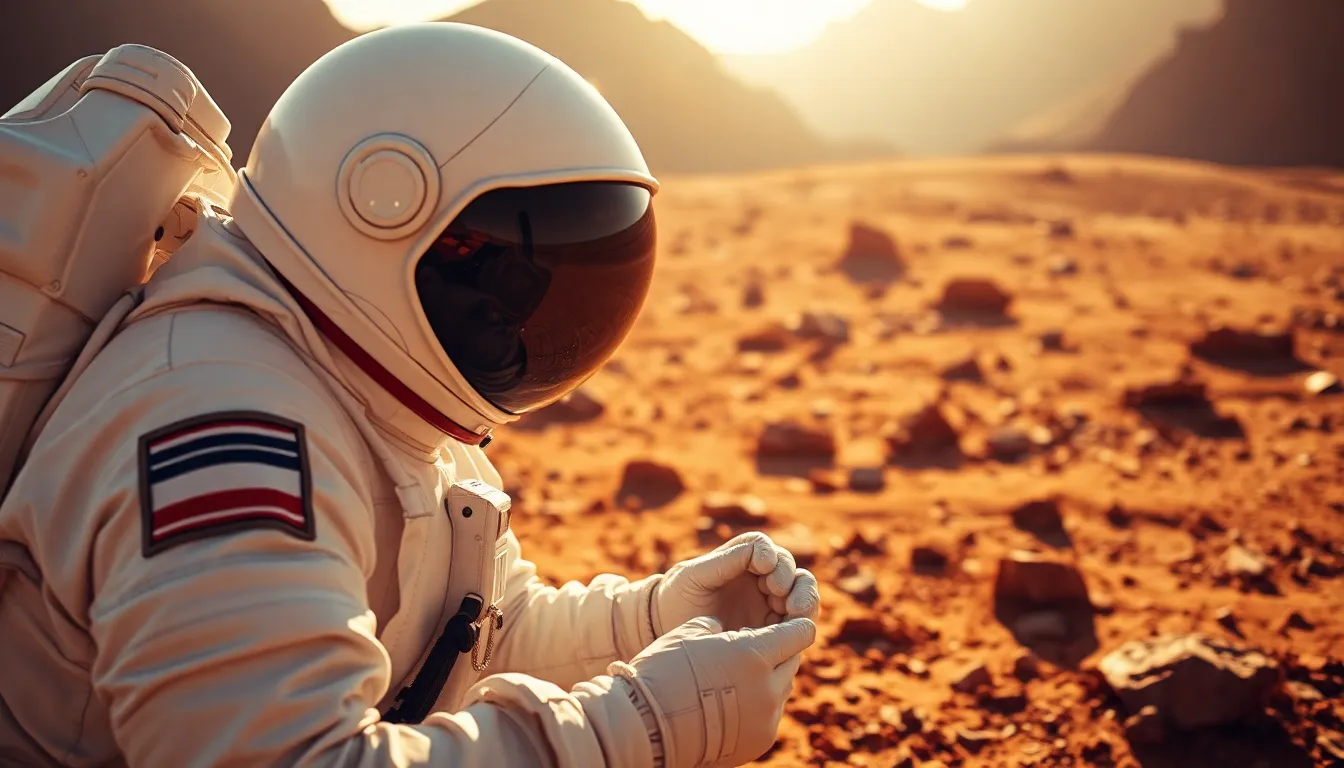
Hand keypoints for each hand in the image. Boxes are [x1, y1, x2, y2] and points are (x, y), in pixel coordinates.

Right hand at [611, 616, 816, 767]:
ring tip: (737, 679)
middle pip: (793, 661)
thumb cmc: (664, 673)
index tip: (783, 625)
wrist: (647, 726)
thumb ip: (716, 626)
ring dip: (767, 681)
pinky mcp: (760, 741)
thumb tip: (723, 629)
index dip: (793, 625)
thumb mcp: (688, 635)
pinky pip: (770, 717)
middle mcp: (768, 687)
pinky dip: (758, 707)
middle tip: (752, 652)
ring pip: (781, 690)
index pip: (801, 633)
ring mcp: (766, 718)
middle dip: (778, 653)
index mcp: (754, 654)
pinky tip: (731, 705)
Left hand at [653, 532, 819, 634]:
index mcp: (741, 560)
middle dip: (793, 580)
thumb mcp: (694, 576)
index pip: (767, 549)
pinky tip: (788, 632)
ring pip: (801, 596)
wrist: (664, 633)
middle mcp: (759, 580)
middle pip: (791, 571)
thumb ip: (726, 560)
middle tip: (780, 594)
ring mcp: (768, 605)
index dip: (771, 555)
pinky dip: (800, 625)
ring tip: (793, 611)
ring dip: (804, 600)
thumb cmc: (675, 598)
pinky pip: (797, 625)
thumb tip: (761, 552)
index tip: (763, 567)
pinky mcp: (773, 631)